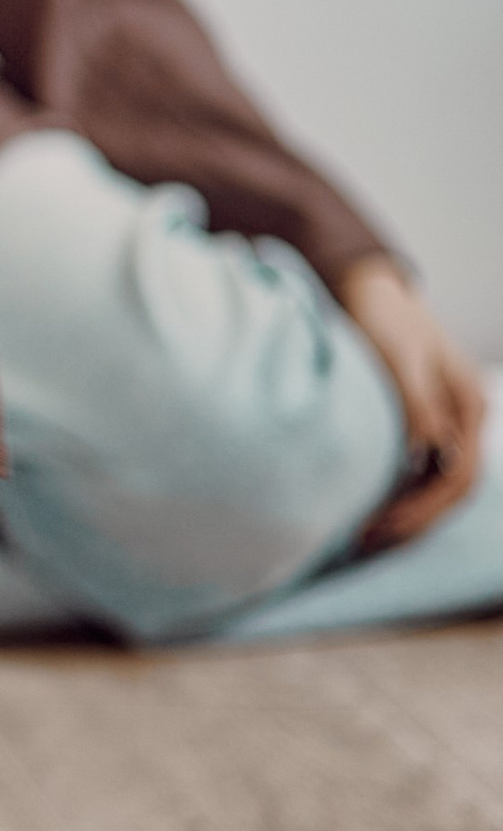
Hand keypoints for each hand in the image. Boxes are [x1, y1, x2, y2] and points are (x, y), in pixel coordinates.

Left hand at [337, 257, 487, 549]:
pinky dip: (396, 494)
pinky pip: (417, 472)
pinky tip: (364, 508)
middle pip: (452, 489)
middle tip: (365, 540)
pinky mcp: (420, 425)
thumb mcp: (400, 355)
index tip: (382, 525)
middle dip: (414, 519)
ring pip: (435, 485)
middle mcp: (463, 419)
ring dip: (405, 512)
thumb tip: (422, 453)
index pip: (460, 475)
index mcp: (468, 404)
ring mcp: (444, 423)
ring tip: (361, 535)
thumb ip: (416, 403)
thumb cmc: (384, 317)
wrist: (370, 291)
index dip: (424, 508)